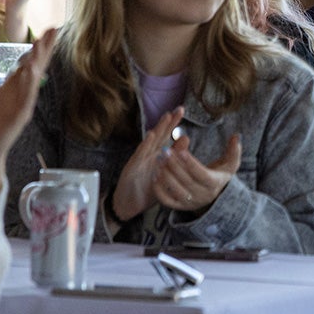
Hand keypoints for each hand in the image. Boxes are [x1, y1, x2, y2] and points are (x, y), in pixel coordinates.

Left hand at [0, 28, 56, 196]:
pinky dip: (30, 84)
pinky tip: (30, 71)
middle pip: (37, 66)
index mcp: (12, 88)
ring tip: (42, 45)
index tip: (44, 31)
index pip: (27, 62)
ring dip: (38, 62)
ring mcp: (23, 104)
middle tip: (54, 30)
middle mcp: (22, 94)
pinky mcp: (20, 116)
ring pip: (34, 80)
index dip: (36, 47)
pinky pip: (27, 97)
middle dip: (45, 49)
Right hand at [111, 107, 183, 221]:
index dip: (173, 124)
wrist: (128, 205)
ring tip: (166, 117)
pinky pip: (139, 156)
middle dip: (168, 122)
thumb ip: (175, 157)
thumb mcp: (164, 173)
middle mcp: (147, 155)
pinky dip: (145, 145)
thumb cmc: (147, 188)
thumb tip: (186, 138)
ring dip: (158, 129)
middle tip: (179, 109)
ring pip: (150, 142)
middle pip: (159, 135)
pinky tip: (151, 136)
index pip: (166, 136)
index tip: (182, 110)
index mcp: (156, 155)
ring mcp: (139, 160)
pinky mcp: (131, 168)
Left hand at [154, 133, 241, 212]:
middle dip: (174, 165)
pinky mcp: (180, 207)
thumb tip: (236, 136)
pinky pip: (167, 201)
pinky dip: (160, 190)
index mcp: (214, 183)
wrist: (216, 197)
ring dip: (165, 175)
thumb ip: (233, 150)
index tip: (180, 150)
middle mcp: (203, 195)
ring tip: (158, 161)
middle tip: (164, 151)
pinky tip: (155, 176)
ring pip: (175, 190)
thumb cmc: (221, 175)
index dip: (190, 162)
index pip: (201, 173)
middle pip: (186, 180)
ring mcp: (191, 202)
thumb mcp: (230, 164)